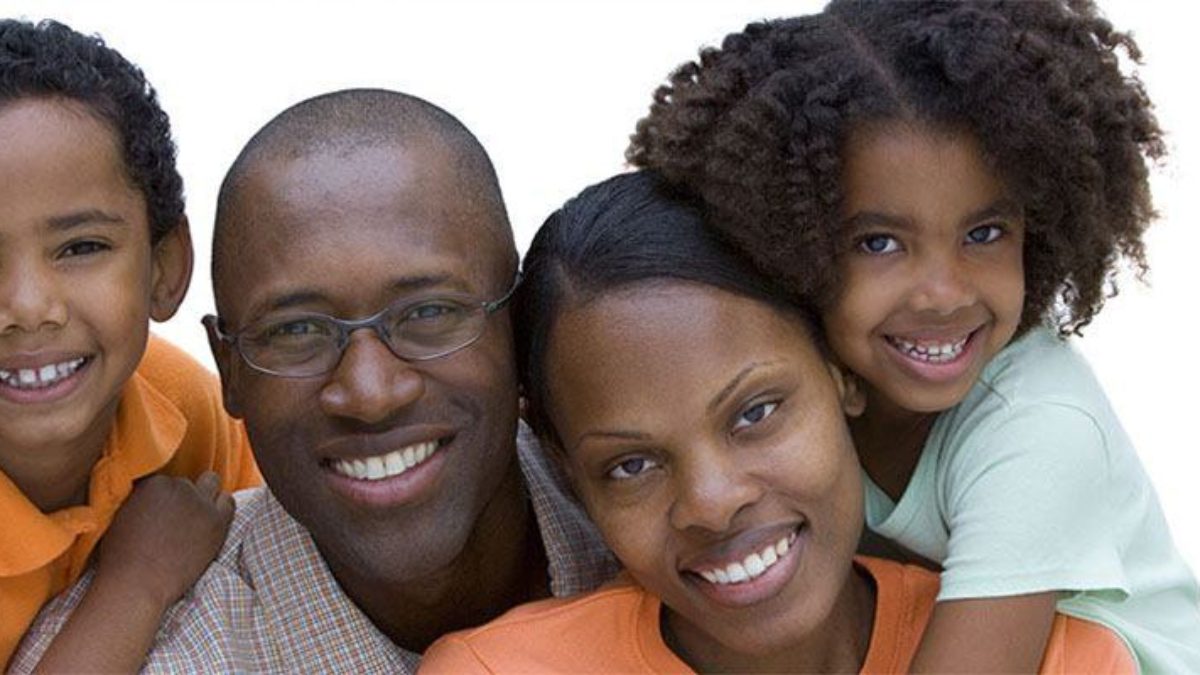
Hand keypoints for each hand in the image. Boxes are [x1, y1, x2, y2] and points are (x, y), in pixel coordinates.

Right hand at [93, 471, 234, 611]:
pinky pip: (228, 502)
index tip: (161, 514)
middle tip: (178, 520)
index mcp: (152, 482)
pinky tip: (212, 523)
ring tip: (197, 519)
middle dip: (183, 497)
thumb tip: (148, 499)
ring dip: (205, 496)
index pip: (165, 481)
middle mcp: (178, 486)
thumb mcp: (120, 517)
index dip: (163, 498)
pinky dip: (221, 508)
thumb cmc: (121, 558)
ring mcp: (200, 502)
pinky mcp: (217, 520)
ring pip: (210, 483)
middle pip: (187, 483)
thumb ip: (138, 500)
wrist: (137, 584)